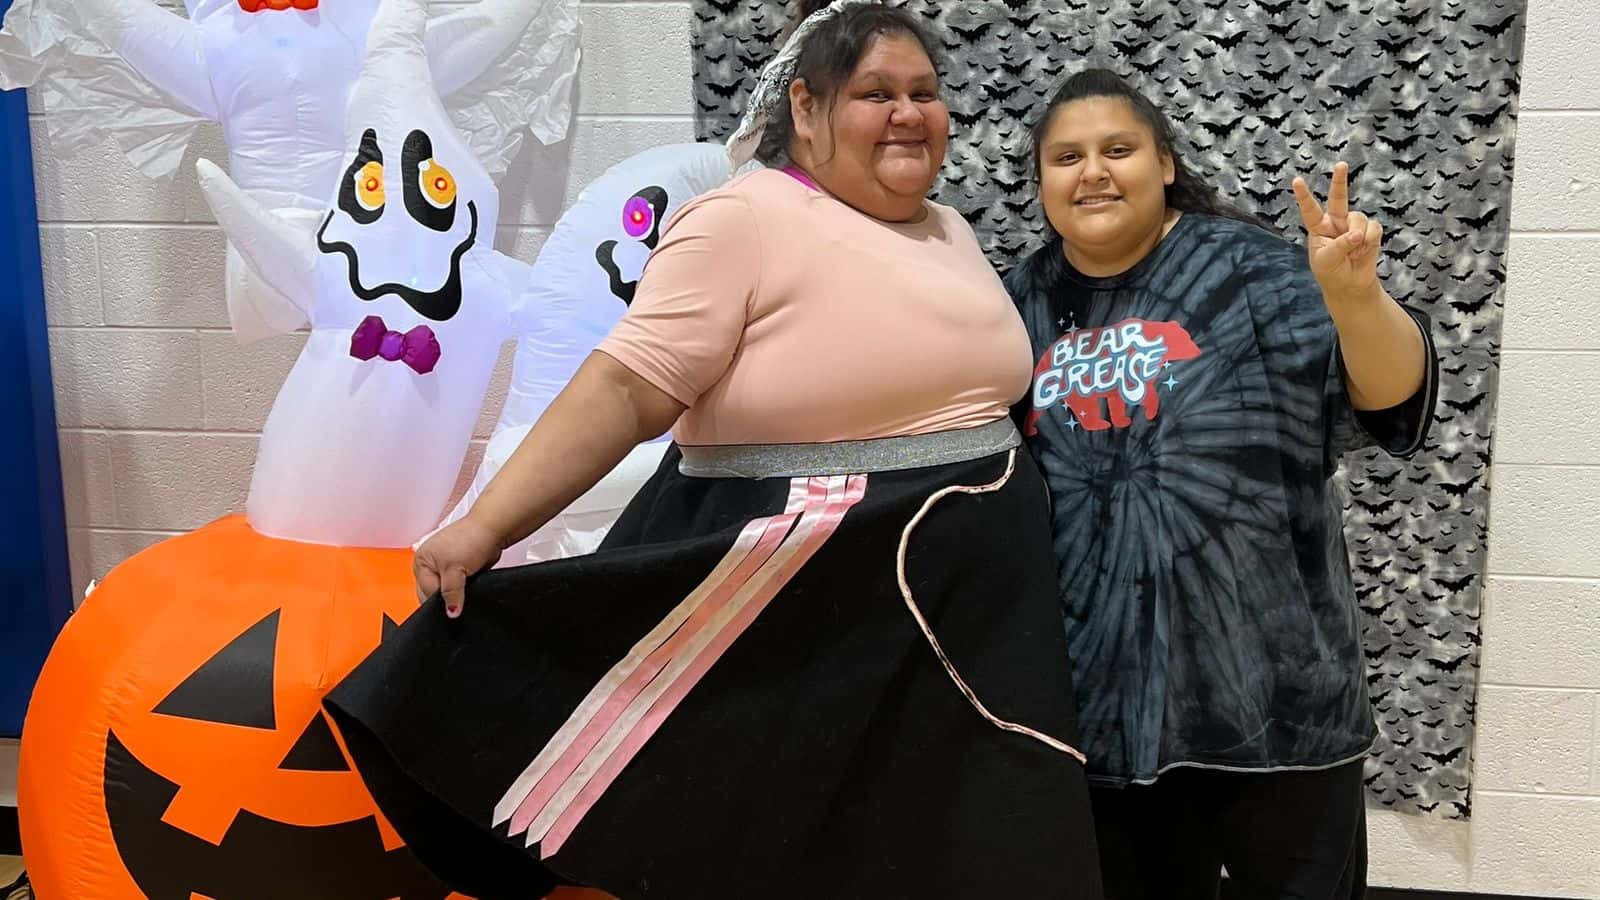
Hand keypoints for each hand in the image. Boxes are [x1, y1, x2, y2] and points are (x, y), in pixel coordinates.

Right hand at [413, 515, 503, 616]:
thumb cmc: (471, 537)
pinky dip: (464, 588)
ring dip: (457, 593)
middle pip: (434, 593)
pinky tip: (470, 584)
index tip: (453, 608)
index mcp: (421, 562)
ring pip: (447, 591)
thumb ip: (451, 593)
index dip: (440, 602)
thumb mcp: (455, 570)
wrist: (493, 529)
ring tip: (466, 587)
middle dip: (447, 597)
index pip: (425, 593)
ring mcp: (445, 566)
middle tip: (460, 596)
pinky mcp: (459, 568)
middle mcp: (430, 564)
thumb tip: (451, 612)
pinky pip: (458, 586)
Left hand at [1292, 162, 1383, 305]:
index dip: (1304, 195)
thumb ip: (1340, 245)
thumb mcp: (1326, 260)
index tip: (1296, 181)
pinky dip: (1370, 239)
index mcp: (1318, 228)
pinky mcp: (1370, 231)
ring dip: (1357, 235)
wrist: (1350, 285)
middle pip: (1338, 198)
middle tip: (1341, 164)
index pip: (1309, 209)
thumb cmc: (1330, 272)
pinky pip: (1373, 228)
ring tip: (1354, 250)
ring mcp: (1353, 225)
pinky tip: (1364, 249)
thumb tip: (1358, 234)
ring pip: (1358, 218)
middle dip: (1339, 180)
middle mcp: (1335, 222)